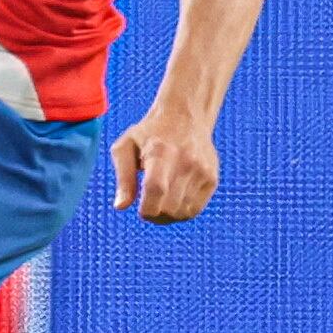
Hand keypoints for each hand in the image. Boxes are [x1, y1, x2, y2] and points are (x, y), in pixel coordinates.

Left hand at [110, 103, 220, 223]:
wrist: (185, 116)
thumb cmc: (149, 133)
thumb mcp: (125, 147)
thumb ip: (123, 178)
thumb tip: (120, 207)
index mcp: (161, 152)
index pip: (156, 189)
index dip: (147, 208)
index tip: (140, 211)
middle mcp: (186, 162)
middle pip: (171, 206)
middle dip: (155, 216)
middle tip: (148, 209)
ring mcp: (202, 171)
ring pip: (185, 212)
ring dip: (169, 216)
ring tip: (159, 205)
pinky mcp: (212, 178)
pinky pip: (197, 209)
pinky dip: (183, 212)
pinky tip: (173, 202)